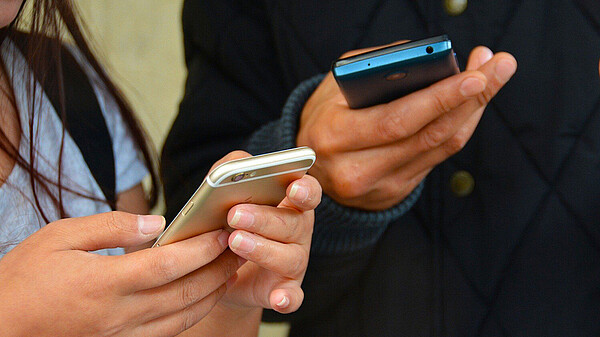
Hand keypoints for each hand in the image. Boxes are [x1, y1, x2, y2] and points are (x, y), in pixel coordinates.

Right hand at [0, 212, 242, 335]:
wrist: (2, 327)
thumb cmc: (25, 278)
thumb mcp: (59, 237)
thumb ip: (111, 227)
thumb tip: (156, 224)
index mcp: (105, 282)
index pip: (169, 264)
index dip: (201, 248)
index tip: (222, 232)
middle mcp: (120, 313)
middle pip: (185, 292)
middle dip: (218, 269)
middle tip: (239, 248)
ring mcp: (122, 334)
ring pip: (183, 317)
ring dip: (212, 293)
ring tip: (230, 270)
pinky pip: (168, 333)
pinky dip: (193, 314)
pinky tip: (202, 297)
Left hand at [202, 151, 321, 314]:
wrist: (219, 268)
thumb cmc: (228, 222)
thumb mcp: (225, 192)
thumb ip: (231, 170)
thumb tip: (239, 163)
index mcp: (291, 204)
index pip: (308, 192)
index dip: (304, 189)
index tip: (292, 187)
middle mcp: (299, 232)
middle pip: (294, 223)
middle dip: (265, 218)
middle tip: (235, 214)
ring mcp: (294, 262)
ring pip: (289, 257)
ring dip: (263, 249)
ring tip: (235, 241)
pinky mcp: (285, 289)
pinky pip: (293, 296)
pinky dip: (288, 298)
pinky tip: (278, 299)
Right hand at [297, 44, 516, 209]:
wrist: (309, 168)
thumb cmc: (324, 116)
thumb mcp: (335, 86)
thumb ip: (375, 68)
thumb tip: (428, 58)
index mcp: (334, 137)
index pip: (396, 120)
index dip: (439, 99)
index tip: (474, 75)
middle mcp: (356, 169)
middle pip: (428, 135)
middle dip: (471, 99)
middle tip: (499, 66)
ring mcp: (378, 187)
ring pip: (440, 148)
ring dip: (473, 111)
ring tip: (492, 77)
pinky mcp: (395, 192)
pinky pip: (438, 158)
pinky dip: (459, 128)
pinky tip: (471, 104)